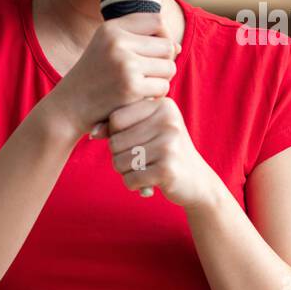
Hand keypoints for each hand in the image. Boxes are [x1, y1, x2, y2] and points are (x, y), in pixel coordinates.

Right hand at [41, 13, 178, 138]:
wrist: (68, 107)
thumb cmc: (93, 78)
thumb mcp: (108, 49)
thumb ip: (139, 41)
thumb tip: (177, 46)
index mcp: (111, 28)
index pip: (156, 21)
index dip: (163, 36)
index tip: (154, 52)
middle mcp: (117, 41)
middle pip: (167, 45)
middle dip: (164, 61)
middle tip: (148, 74)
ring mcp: (125, 64)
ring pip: (169, 67)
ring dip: (161, 80)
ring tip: (142, 86)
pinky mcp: (131, 87)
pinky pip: (163, 87)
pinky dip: (155, 96)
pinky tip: (139, 98)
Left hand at [100, 96, 221, 208]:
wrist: (197, 180)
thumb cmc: (165, 152)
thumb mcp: (147, 131)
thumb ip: (119, 126)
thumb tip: (93, 133)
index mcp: (163, 105)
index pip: (116, 118)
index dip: (116, 134)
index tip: (133, 141)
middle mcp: (168, 121)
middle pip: (115, 141)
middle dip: (120, 156)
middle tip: (140, 160)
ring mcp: (170, 145)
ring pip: (119, 161)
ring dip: (126, 171)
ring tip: (144, 169)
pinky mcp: (168, 169)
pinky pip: (130, 179)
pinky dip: (133, 184)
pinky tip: (148, 182)